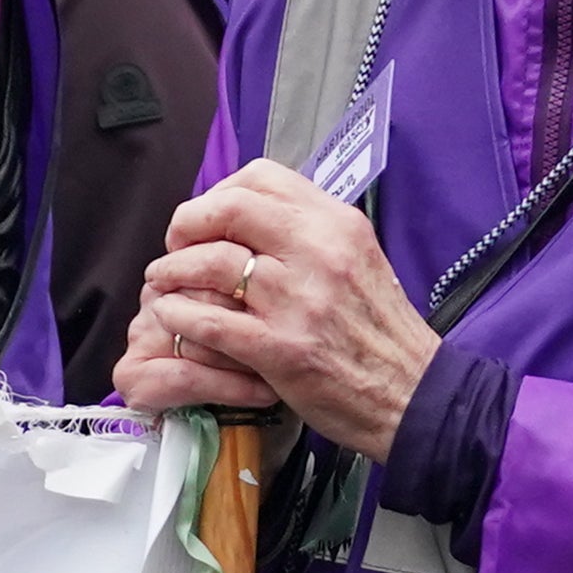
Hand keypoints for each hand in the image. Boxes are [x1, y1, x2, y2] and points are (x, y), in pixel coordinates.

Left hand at [117, 163, 443, 453]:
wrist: (411, 394)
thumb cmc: (379, 331)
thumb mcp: (358, 259)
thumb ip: (310, 234)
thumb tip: (255, 216)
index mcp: (337, 224)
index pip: (261, 177)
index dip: (218, 193)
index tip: (206, 218)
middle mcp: (318, 252)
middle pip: (228, 209)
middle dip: (186, 224)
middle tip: (174, 246)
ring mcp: (297, 301)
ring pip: (209, 261)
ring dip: (172, 270)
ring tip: (162, 281)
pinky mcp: (279, 349)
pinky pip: (207, 321)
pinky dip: (178, 315)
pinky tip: (171, 317)